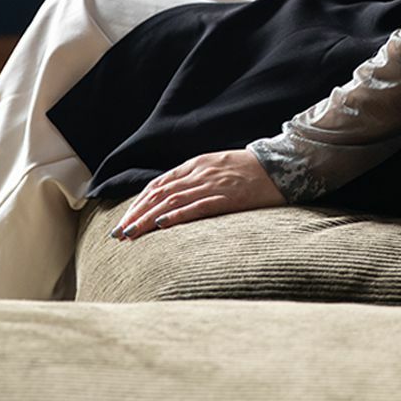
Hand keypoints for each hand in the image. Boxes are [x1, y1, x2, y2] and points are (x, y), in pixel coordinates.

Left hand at [111, 149, 285, 239]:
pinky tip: (161, 225)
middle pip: (159, 194)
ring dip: (147, 219)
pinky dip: (177, 216)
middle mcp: (200, 173)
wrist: (282, 165)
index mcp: (196, 165)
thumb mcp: (218, 168)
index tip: (124, 221)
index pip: (158, 185)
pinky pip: (197, 207)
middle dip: (136, 214)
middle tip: (119, 233)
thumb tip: (173, 199)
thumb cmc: (251, 170)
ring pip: (172, 202)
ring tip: (131, 235)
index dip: (138, 204)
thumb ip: (197, 180)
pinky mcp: (228, 197)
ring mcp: (213, 184)